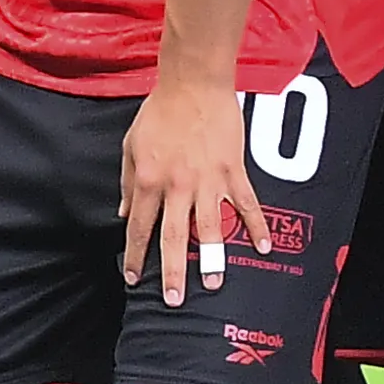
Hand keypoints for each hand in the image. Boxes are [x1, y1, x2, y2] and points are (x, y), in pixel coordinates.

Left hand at [120, 74, 265, 302]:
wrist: (193, 83)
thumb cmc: (159, 112)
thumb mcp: (132, 145)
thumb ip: (127, 182)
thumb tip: (123, 213)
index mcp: (148, 180)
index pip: (139, 227)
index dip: (136, 256)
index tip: (134, 279)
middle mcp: (177, 186)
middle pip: (174, 238)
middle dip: (173, 272)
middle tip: (174, 300)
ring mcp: (208, 181)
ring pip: (210, 228)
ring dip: (213, 259)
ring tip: (215, 284)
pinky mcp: (233, 171)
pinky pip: (246, 204)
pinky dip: (255, 226)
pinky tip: (261, 248)